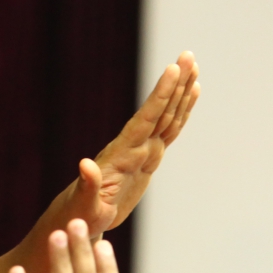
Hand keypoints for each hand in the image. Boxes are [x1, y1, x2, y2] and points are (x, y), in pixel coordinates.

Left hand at [70, 53, 199, 232]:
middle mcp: (134, 146)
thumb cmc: (80, 213)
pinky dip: (181, 113)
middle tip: (188, 56)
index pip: (146, 119)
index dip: (160, 95)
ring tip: (193, 66)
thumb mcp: (85, 204)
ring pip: (166, 116)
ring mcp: (142, 150)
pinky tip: (190, 95)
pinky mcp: (148, 159)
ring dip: (180, 92)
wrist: (79, 215)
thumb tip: (84, 164)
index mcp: (123, 154)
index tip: (172, 70)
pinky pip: (168, 132)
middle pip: (160, 110)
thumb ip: (87, 184)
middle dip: (175, 84)